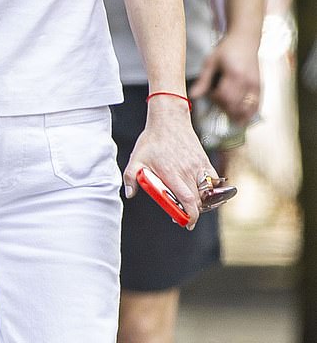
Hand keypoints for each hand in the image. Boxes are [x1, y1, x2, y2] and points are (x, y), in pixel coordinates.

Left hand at [122, 96, 217, 228]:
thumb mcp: (136, 158)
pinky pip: (213, 180)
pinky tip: (202, 192)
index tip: (186, 223)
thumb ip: (131, 177)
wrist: (169, 119)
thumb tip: (130, 194)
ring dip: (202, 202)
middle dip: (193, 213)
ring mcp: (198, 165)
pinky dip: (210, 190)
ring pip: (206, 192)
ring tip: (192, 205)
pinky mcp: (204, 160)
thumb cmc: (153, 139)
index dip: (190, 215)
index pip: (187, 200)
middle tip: (185, 217)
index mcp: (172, 173)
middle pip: (198, 200)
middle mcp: (187, 171)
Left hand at [189, 32, 260, 124]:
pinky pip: (255, 107)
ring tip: (227, 110)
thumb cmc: (228, 49)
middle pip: (235, 105)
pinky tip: (240, 115)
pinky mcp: (260, 88)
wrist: (245, 41)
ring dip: (236, 114)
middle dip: (224, 108)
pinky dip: (248, 114)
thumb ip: (203, 80)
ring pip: (246, 110)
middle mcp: (247, 82)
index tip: (210, 94)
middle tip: (218, 101)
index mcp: (234, 74)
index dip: (215, 100)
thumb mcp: (211, 61)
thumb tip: (193, 95)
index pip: (224, 97)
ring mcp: (256, 86)